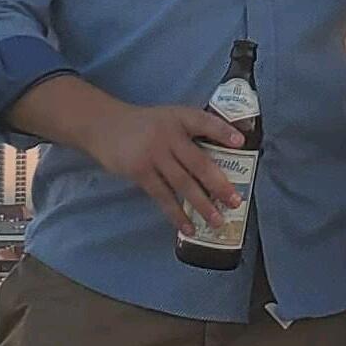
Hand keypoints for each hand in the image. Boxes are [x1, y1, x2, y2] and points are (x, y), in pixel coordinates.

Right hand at [89, 97, 237, 240]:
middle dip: (219, 184)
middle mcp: (168, 135)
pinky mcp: (140, 171)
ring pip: (183, 183)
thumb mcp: (168, 118)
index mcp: (179, 117)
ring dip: (202, 204)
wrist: (105, 126)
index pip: (204, 122)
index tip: (241, 143)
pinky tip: (188, 227)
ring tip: (217, 221)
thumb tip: (222, 158)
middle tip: (235, 201)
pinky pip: (163, 196)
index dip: (223, 131)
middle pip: (198, 162)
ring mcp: (153, 154)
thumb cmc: (145, 125)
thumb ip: (190, 133)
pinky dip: (176, 214)